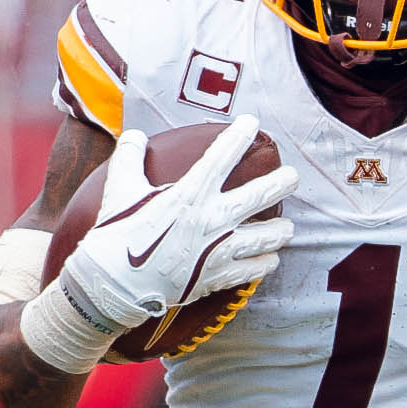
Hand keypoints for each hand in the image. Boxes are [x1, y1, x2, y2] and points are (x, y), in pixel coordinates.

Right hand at [21, 115, 293, 373]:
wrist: (113, 285)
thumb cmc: (116, 234)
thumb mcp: (118, 188)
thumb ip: (129, 157)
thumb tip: (134, 136)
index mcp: (190, 194)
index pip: (222, 157)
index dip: (238, 136)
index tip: (251, 123)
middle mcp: (211, 220)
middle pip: (259, 197)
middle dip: (281, 183)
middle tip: (293, 176)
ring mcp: (218, 251)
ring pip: (265, 238)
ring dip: (280, 231)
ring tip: (287, 228)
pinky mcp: (216, 277)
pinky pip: (251, 270)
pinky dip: (263, 264)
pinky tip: (270, 260)